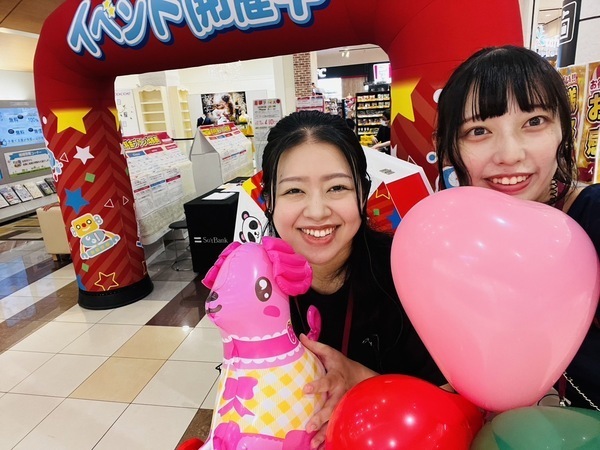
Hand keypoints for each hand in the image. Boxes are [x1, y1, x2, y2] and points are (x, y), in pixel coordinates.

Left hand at [300, 334, 377, 448]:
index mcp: (335, 377)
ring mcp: (342, 406)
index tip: (306, 389)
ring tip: (314, 443)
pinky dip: (329, 438)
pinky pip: (336, 427)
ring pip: (334, 420)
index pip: (326, 380)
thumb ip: (315, 346)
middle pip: (331, 406)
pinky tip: (320, 447)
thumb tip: (299, 336)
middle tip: (309, 426)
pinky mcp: (343, 414)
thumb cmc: (340, 365)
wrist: (362, 378)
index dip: (317, 385)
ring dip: (324, 432)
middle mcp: (340, 393)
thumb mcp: (330, 352)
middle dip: (321, 416)